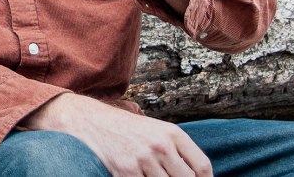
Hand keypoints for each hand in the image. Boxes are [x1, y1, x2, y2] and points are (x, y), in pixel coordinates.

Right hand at [22, 94, 211, 176]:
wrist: (90, 122)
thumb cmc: (126, 129)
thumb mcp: (156, 131)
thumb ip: (177, 150)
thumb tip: (196, 175)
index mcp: (173, 134)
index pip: (202, 167)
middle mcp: (161, 145)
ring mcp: (143, 159)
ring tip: (150, 176)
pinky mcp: (126, 172)